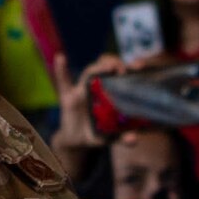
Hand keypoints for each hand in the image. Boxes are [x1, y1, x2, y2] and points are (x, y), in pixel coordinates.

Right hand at [47, 52, 125, 178]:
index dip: (128, 68)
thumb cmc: (96, 133)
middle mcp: (96, 87)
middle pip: (104, 67)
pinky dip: (61, 70)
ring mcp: (81, 90)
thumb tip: (133, 139)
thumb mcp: (110, 136)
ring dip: (98, 67)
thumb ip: (121, 137)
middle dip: (114, 63)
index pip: (119, 75)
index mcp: (109, 93)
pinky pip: (63, 81)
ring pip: (90, 71)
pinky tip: (60, 58)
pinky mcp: (67, 97)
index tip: (138, 66)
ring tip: (109, 66)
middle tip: (122, 68)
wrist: (76, 140)